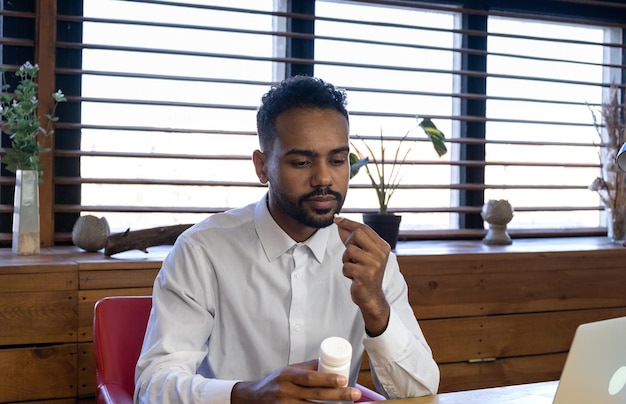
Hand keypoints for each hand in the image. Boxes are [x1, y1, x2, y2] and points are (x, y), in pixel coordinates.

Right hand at [231, 359, 360, 402]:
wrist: (253, 398)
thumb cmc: (275, 382)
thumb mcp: (288, 370)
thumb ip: (307, 368)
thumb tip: (329, 361)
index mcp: (288, 375)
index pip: (310, 378)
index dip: (327, 379)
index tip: (343, 379)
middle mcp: (286, 391)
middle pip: (315, 395)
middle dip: (338, 394)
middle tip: (355, 394)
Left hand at [334, 216, 390, 335]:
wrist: (371, 295)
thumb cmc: (365, 271)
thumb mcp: (362, 253)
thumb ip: (353, 238)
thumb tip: (340, 223)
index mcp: (383, 246)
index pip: (364, 228)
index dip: (349, 223)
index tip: (337, 219)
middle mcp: (381, 253)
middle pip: (356, 235)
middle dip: (349, 244)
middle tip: (352, 256)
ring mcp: (374, 264)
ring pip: (349, 251)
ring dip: (346, 260)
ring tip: (354, 267)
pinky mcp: (366, 275)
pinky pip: (346, 266)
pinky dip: (346, 271)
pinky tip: (354, 277)